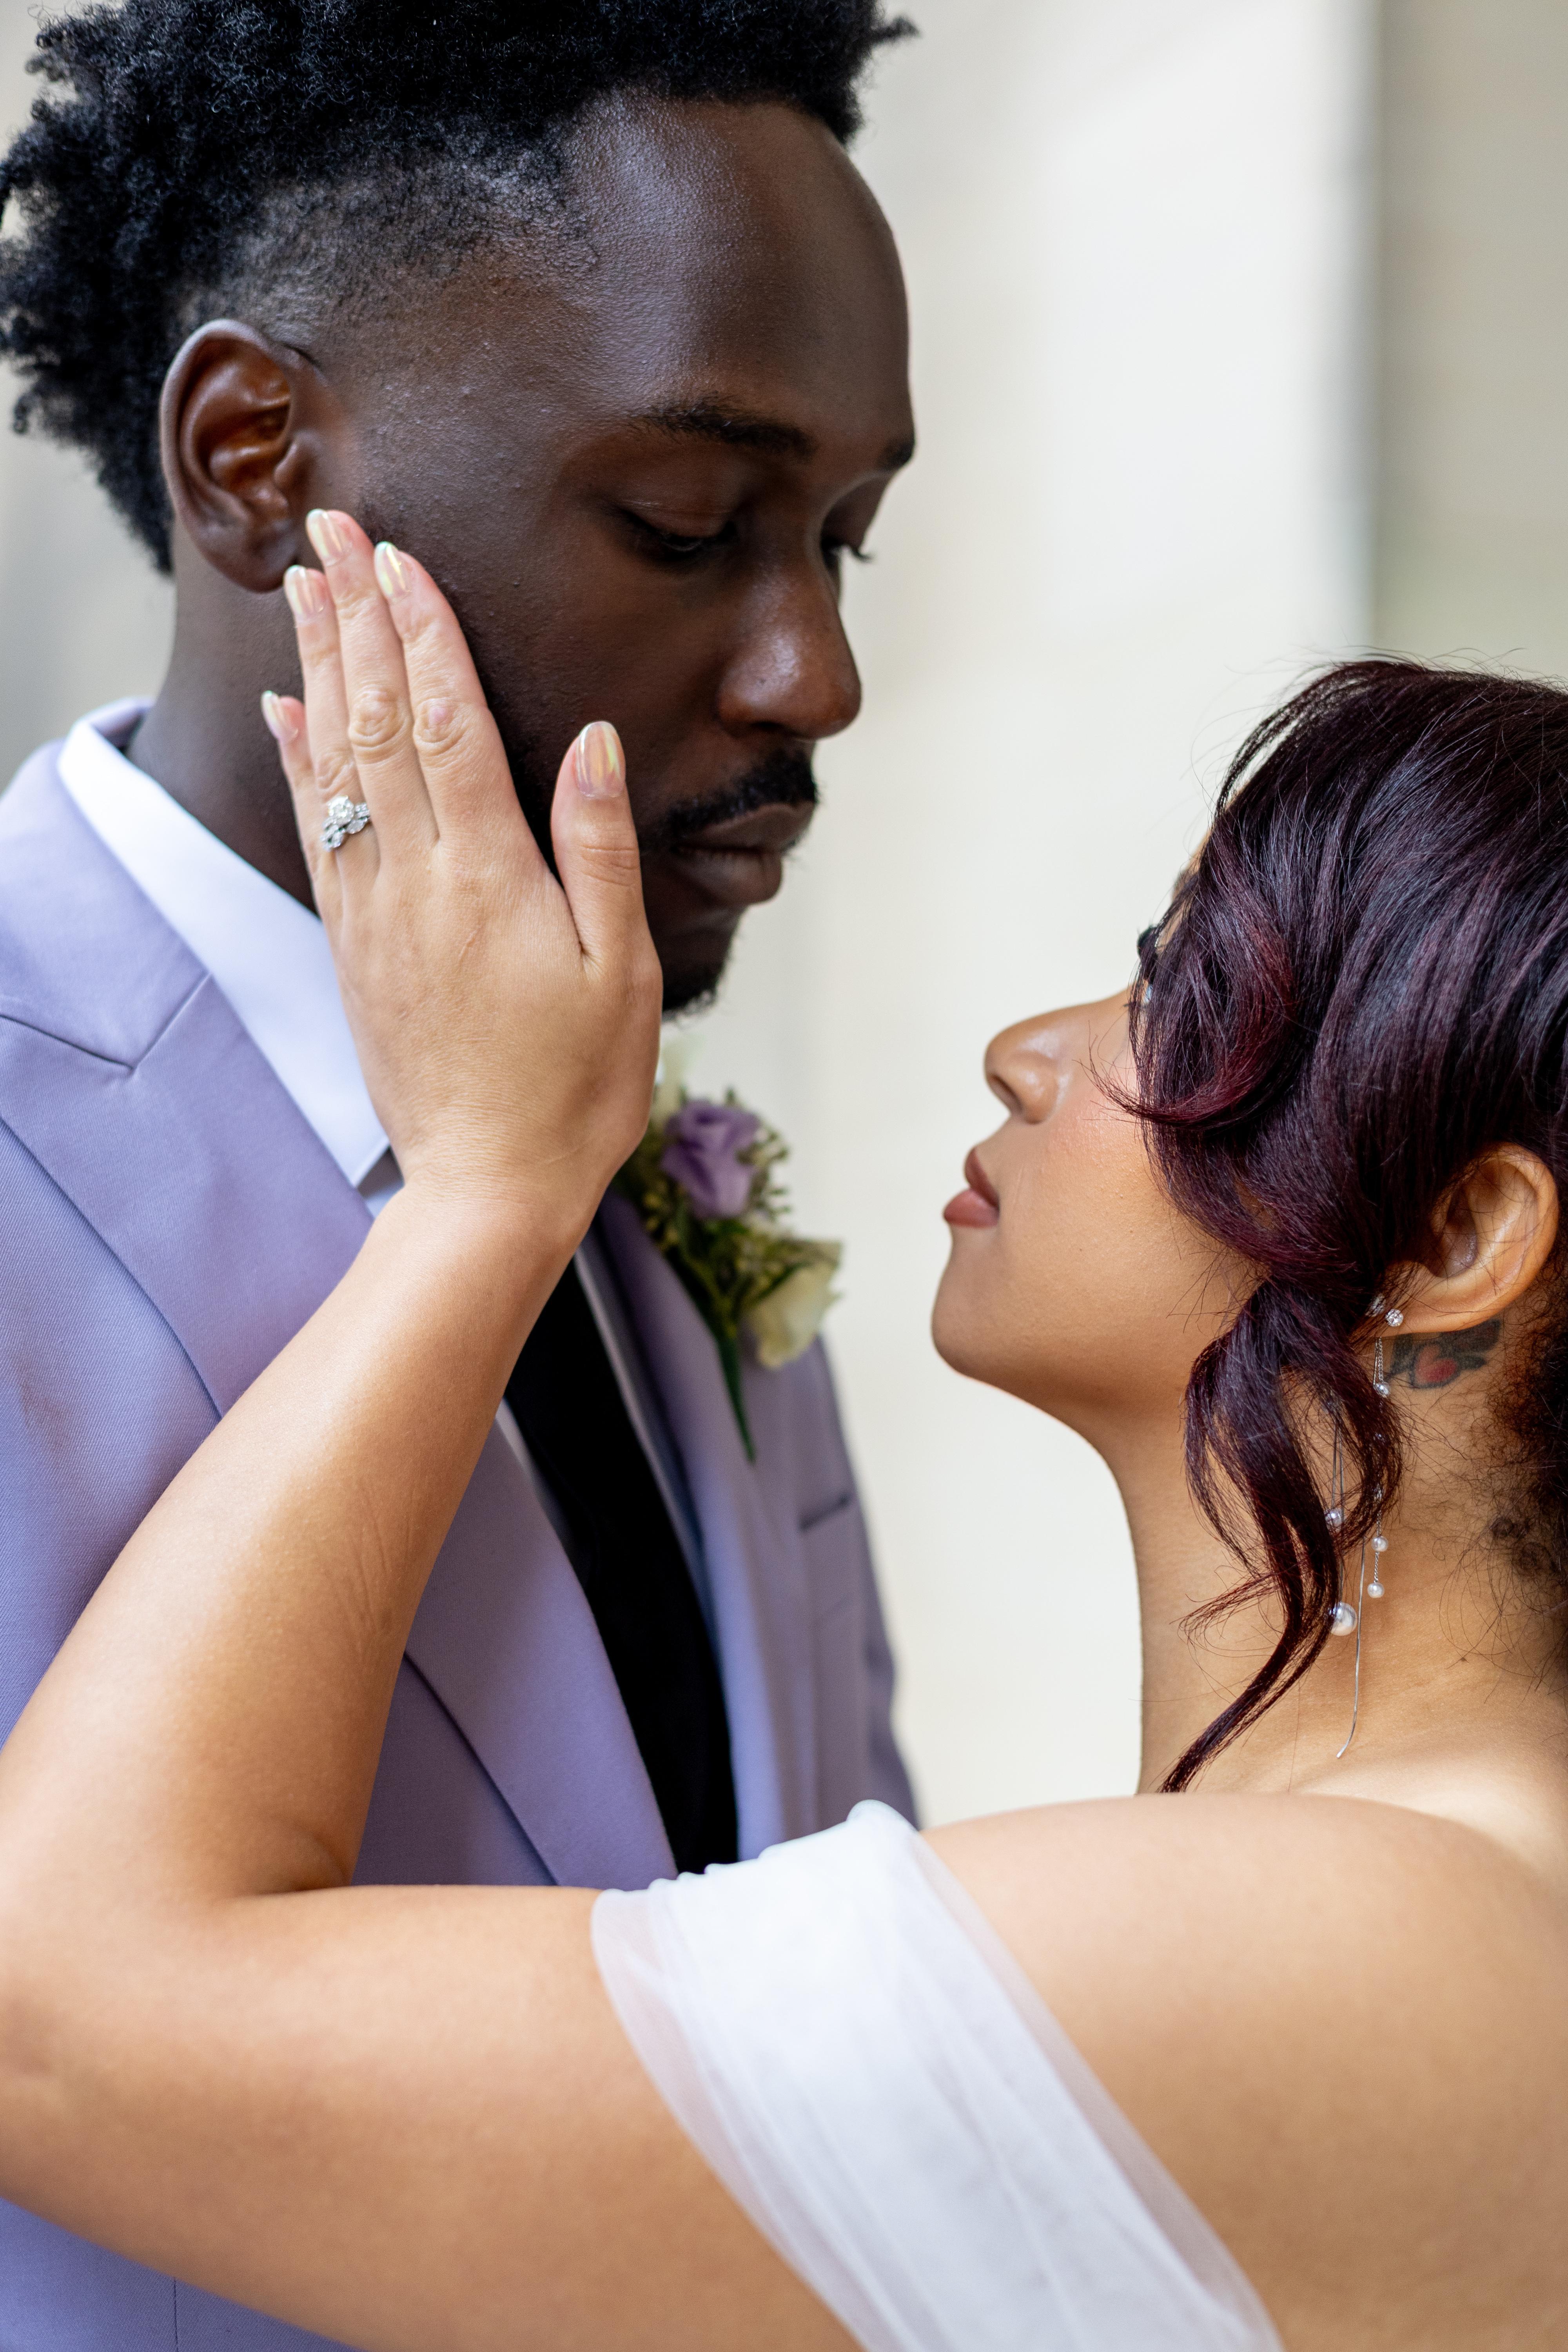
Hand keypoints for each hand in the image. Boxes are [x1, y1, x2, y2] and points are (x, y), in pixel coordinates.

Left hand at [263, 510, 660, 1240]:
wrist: (487, 1188)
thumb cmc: (576, 1088)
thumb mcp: (624, 973)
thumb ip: (600, 850)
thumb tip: (591, 741)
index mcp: (489, 876)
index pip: (445, 723)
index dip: (421, 632)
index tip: (399, 554)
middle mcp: (415, 879)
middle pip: (375, 721)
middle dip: (354, 616)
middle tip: (332, 528)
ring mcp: (374, 911)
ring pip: (334, 761)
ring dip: (318, 665)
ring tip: (303, 586)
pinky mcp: (353, 946)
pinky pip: (316, 829)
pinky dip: (297, 758)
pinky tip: (286, 707)